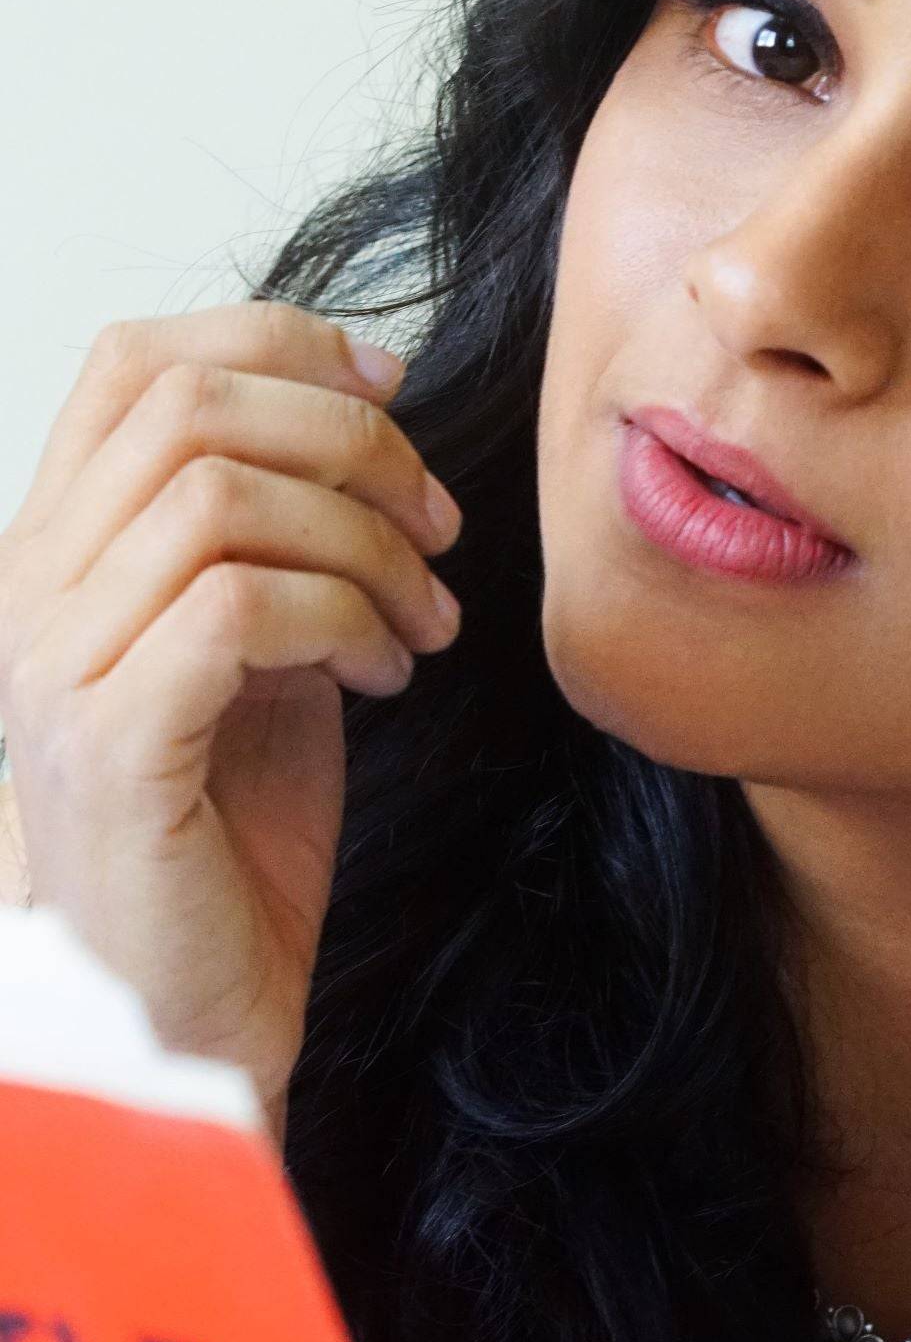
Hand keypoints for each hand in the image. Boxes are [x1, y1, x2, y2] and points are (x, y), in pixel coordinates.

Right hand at [0, 301, 462, 1139]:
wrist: (192, 1002)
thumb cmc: (233, 823)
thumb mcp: (265, 643)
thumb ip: (284, 532)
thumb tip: (372, 402)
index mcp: (65, 548)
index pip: (134, 361)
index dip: (277, 339)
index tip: (391, 382)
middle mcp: (33, 588)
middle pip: (191, 408)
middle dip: (354, 442)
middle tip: (439, 526)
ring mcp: (56, 664)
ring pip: (221, 501)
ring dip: (368, 545)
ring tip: (425, 622)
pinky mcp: (112, 740)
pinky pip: (238, 609)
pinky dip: (344, 621)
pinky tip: (385, 677)